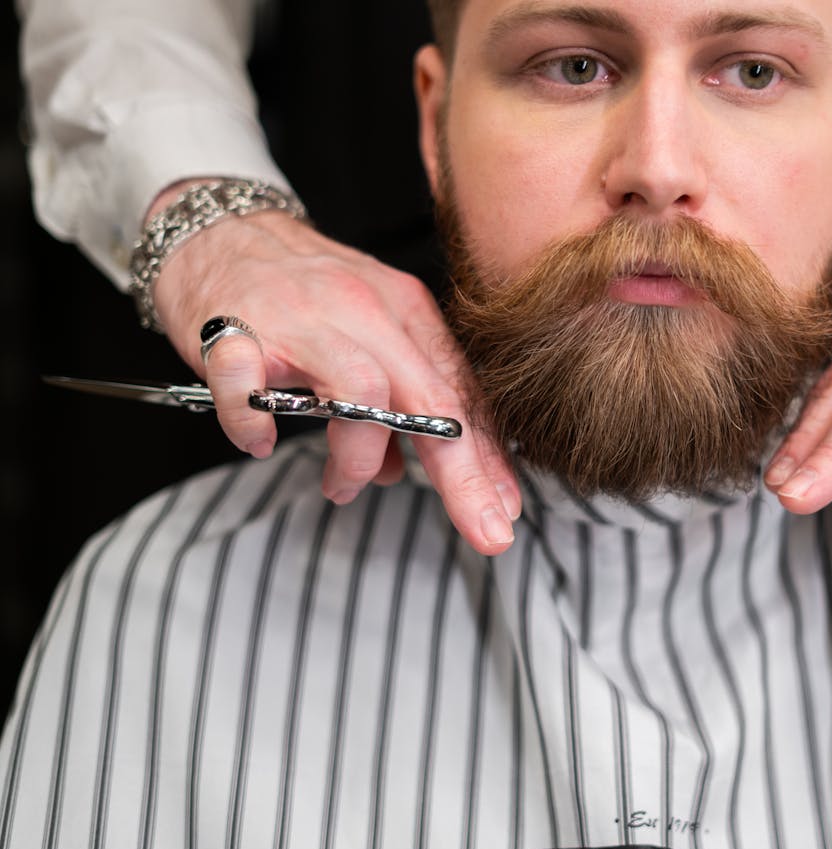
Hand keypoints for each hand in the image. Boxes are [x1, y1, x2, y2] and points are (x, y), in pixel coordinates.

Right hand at [149, 187, 520, 555]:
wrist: (219, 230)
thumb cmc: (300, 292)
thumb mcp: (369, 332)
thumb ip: (394, 400)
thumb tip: (399, 471)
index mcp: (405, 312)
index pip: (460, 394)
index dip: (488, 458)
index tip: (507, 510)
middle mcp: (364, 311)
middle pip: (430, 399)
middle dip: (462, 473)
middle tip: (483, 528)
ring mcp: (302, 319)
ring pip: (361, 392)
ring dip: (359, 457)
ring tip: (342, 486)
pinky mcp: (234, 330)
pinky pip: (249, 386)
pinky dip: (255, 424)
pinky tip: (261, 442)